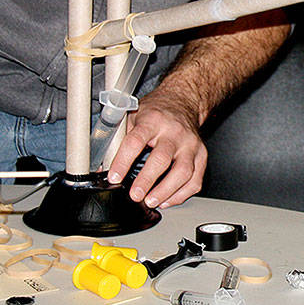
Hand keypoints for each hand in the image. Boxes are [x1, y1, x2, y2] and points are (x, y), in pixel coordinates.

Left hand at [106, 90, 207, 208]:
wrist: (183, 103)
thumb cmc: (156, 113)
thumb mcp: (133, 118)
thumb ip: (119, 140)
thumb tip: (102, 167)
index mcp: (153, 120)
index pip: (136, 141)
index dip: (123, 161)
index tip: (114, 177)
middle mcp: (174, 132)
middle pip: (162, 159)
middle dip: (147, 180)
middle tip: (135, 195)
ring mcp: (191, 144)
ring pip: (183, 172)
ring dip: (166, 191)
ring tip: (151, 201)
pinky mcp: (201, 155)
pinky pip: (195, 180)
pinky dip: (181, 194)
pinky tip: (167, 199)